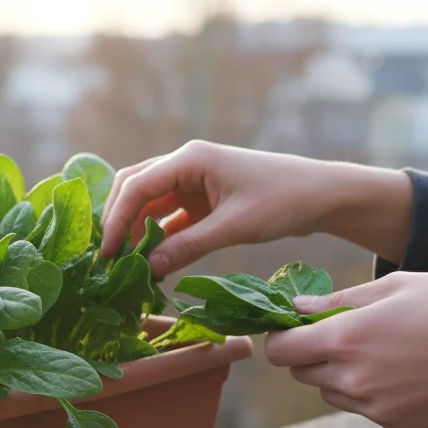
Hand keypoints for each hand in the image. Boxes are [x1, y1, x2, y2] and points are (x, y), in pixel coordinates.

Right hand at [99, 140, 412, 273]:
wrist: (321, 196)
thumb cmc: (283, 201)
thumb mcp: (235, 227)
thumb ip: (189, 246)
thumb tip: (148, 269)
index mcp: (191, 159)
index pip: (137, 185)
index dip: (116, 218)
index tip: (107, 252)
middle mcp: (185, 165)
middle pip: (134, 189)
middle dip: (117, 221)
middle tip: (107, 259)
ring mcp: (192, 182)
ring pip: (148, 205)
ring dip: (135, 232)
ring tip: (125, 265)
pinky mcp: (201, 200)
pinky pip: (168, 218)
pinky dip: (157, 238)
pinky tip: (151, 264)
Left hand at [264, 272, 427, 427]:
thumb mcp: (393, 286)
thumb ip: (336, 302)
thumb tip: (295, 309)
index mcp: (346, 340)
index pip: (280, 351)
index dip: (282, 337)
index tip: (296, 326)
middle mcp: (354, 380)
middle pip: (301, 373)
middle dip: (311, 353)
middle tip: (345, 332)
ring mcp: (376, 408)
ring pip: (330, 392)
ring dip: (339, 373)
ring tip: (382, 349)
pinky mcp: (397, 424)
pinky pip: (363, 408)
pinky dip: (370, 392)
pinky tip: (405, 370)